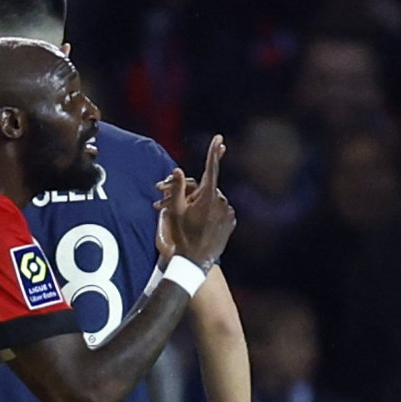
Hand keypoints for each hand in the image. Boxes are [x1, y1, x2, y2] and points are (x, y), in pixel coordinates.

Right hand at [157, 135, 234, 267]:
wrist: (194, 263)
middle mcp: (222, 202)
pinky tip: (199, 225)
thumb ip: (176, 189)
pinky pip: (220, 211)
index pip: (210, 168)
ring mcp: (228, 213)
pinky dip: (210, 213)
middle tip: (169, 204)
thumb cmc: (181, 237)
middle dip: (189, 193)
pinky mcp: (231, 222)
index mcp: (208, 197)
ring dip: (199, 204)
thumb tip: (179, 169)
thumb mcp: (174, 212)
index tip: (219, 138)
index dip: (214, 152)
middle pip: (205, 188)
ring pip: (212, 200)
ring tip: (184, 219)